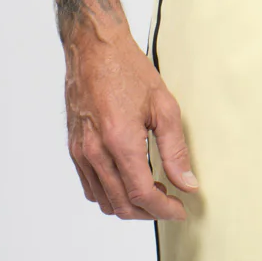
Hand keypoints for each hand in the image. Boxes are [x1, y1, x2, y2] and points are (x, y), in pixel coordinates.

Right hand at [64, 22, 198, 220]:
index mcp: (119, 141)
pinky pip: (90, 186)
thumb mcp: (164, 106)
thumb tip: (187, 183)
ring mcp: (81, 152)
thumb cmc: (128, 70)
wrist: (94, 48)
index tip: (180, 209)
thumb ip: (175, 150)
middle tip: (170, 202)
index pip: (142, 194)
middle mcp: (95, 152)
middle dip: (149, 212)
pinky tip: (129, 180)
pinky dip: (111, 193)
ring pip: (104, 200)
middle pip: (122, 204)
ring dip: (129, 205)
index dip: (164, 209)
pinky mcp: (74, 148)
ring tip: (152, 191)